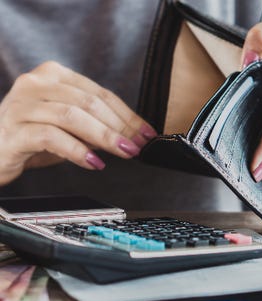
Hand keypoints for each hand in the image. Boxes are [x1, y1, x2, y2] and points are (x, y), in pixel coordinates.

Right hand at [0, 61, 156, 185]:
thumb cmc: (34, 136)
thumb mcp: (69, 125)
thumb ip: (94, 124)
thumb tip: (130, 135)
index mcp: (55, 76)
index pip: (101, 94)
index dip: (128, 115)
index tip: (146, 132)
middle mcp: (37, 84)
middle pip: (89, 103)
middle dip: (121, 126)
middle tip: (138, 144)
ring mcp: (23, 105)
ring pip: (72, 116)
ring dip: (104, 136)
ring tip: (123, 151)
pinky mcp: (14, 129)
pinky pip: (51, 137)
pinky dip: (77, 150)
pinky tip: (94, 162)